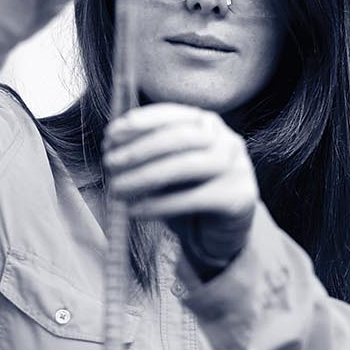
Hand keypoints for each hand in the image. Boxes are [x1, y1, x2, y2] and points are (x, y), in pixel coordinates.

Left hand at [105, 103, 256, 275]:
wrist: (218, 235)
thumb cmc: (187, 195)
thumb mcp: (166, 168)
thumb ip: (145, 153)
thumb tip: (110, 144)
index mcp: (207, 123)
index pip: (172, 114)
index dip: (140, 122)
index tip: (110, 135)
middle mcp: (226, 139)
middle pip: (180, 137)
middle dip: (139, 149)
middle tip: (109, 164)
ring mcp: (238, 166)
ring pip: (187, 165)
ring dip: (145, 176)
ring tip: (117, 189)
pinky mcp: (239, 197)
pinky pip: (195, 198)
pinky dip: (160, 205)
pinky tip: (136, 211)